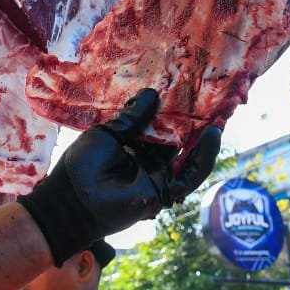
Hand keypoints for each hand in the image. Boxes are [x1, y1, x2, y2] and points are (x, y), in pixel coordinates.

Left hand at [17, 89, 222, 264]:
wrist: (73, 198)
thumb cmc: (83, 165)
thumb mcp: (109, 133)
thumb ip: (132, 117)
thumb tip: (152, 93)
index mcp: (133, 144)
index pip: (159, 125)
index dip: (173, 110)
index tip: (186, 90)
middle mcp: (148, 159)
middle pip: (177, 138)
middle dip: (192, 120)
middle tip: (208, 97)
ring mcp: (158, 175)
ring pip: (189, 155)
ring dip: (204, 138)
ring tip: (217, 116)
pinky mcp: (164, 191)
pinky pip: (190, 175)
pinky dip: (204, 158)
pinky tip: (211, 137)